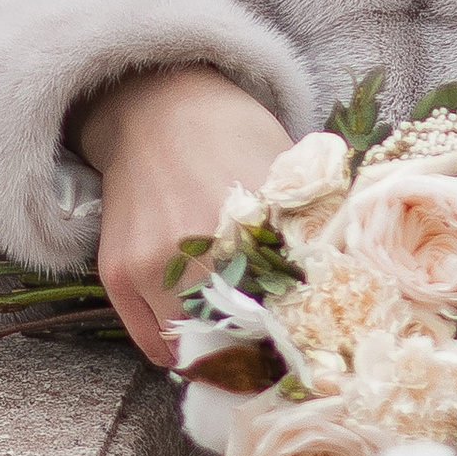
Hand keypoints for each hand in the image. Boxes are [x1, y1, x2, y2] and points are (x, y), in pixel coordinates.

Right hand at [73, 64, 290, 365]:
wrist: (156, 106)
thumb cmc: (233, 135)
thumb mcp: (285, 173)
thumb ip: (306, 232)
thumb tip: (339, 290)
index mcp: (249, 225)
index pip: (279, 316)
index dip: (294, 335)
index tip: (305, 343)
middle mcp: (195, 250)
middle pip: (235, 338)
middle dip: (256, 347)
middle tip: (274, 348)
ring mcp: (149, 266)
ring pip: (190, 349)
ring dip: (214, 349)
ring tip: (236, 337)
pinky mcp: (117, 273)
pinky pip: (151, 343)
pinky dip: (176, 345)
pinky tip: (199, 328)